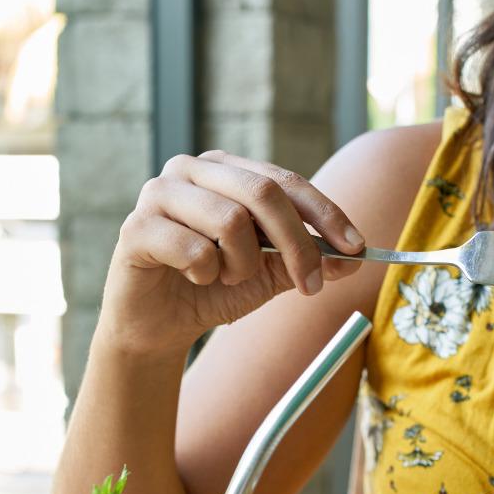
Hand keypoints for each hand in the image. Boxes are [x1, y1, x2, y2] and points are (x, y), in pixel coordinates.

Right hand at [100, 150, 365, 354]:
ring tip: (228, 279)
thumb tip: (356, 258)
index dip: (326, 214)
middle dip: (298, 244)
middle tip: (311, 286)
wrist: (160, 323)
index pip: (287, 181)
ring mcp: (160, 194)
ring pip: (230, 220)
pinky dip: (207, 274)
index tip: (357, 248)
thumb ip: (310, 260)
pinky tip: (196, 280)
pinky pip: (194, 249)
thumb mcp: (272, 274)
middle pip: (263, 193)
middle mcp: (192, 170)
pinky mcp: (135, 228)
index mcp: (228, 170)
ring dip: (243, 265)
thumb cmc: (215, 287)